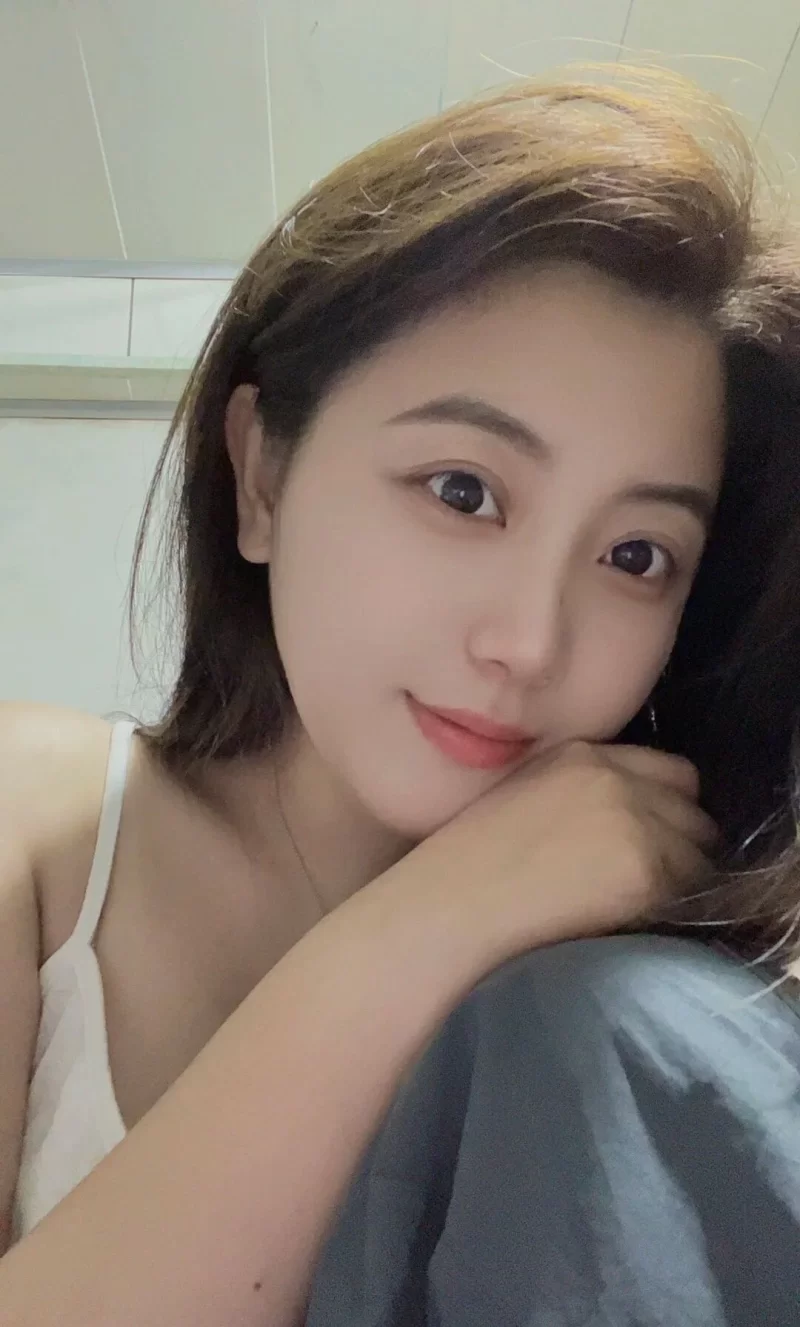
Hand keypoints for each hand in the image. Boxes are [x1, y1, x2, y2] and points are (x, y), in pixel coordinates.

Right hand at [402, 741, 716, 974]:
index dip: (665, 808)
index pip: (669, 772)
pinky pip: (688, 889)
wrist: (453, 905)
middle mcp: (615, 777)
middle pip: (692, 806)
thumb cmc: (468, 866)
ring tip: (637, 904)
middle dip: (680, 839)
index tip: (652, 839)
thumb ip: (580, 793)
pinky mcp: (646, 869)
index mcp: (581, 755)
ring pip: (698, 850)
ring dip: (679, 876)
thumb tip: (632, 821)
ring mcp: (635, 821)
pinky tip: (631, 919)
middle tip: (650, 877)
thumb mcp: (525, 797)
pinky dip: (670, 906)